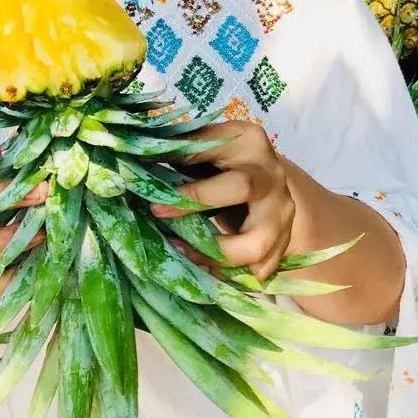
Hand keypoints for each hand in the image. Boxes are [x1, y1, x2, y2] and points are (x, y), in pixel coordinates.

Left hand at [150, 121, 295, 281]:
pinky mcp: (283, 239)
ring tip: (184, 255)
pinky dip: (233, 276)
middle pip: (242, 189)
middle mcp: (271, 173)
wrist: (264, 177)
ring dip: (217, 256)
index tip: (154, 202)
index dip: (183, 176)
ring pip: (258, 243)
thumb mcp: (204, 146)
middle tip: (160, 219)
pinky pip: (263, 268)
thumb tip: (133, 158)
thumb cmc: (222, 159)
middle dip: (198, 207)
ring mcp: (282, 210)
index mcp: (248, 141)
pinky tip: (207, 272)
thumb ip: (177, 151)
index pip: (214, 153)